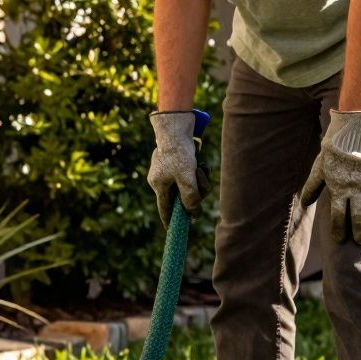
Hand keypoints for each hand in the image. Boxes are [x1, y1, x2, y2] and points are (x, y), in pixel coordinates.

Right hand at [147, 111, 209, 227]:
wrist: (175, 128)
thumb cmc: (179, 153)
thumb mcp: (187, 178)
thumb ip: (190, 198)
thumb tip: (193, 214)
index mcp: (158, 186)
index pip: (164, 208)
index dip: (169, 220)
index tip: (171, 230)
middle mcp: (160, 180)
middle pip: (180, 196)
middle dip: (194, 192)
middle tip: (202, 185)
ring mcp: (167, 171)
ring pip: (187, 184)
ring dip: (198, 180)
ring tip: (201, 168)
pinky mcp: (175, 163)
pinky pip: (188, 174)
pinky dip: (197, 172)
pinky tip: (200, 164)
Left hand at [300, 110, 360, 245]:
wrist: (354, 131)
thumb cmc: (334, 151)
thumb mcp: (320, 168)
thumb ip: (312, 187)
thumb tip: (304, 204)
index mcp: (339, 190)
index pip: (338, 216)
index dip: (339, 229)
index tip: (340, 239)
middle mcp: (356, 190)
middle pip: (358, 217)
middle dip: (359, 231)